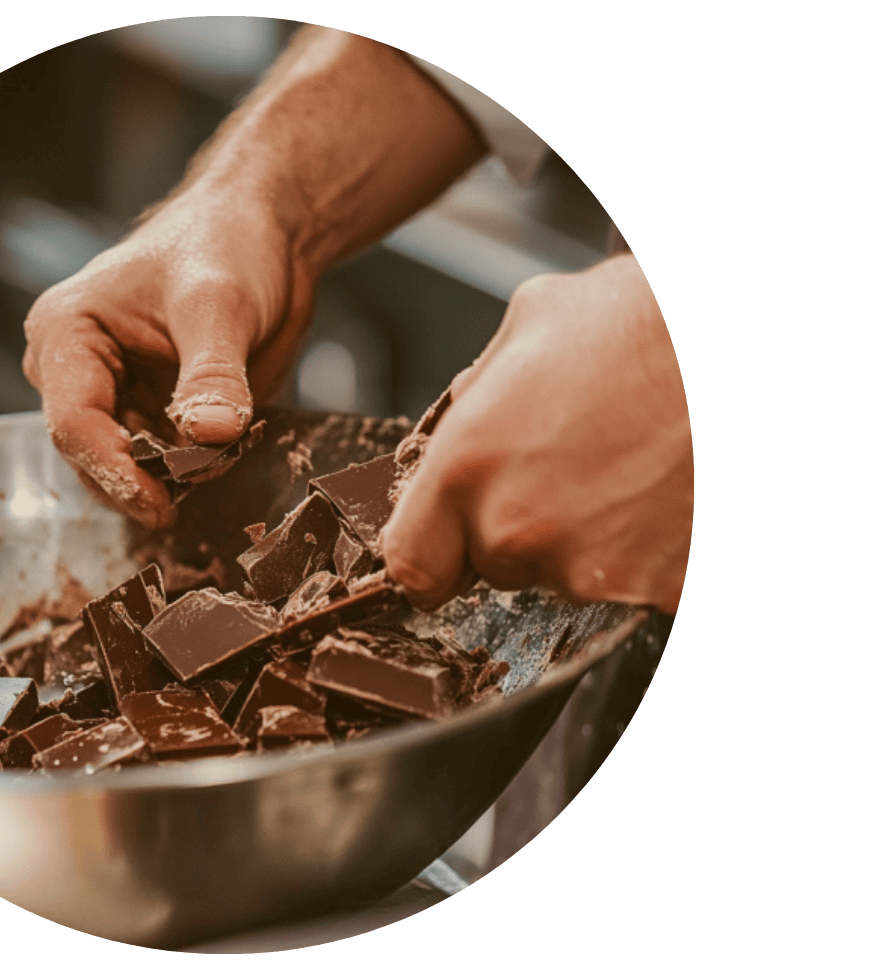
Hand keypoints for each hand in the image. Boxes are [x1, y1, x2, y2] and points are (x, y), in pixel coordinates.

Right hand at [22, 26, 484, 528]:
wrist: (267, 233)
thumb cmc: (227, 243)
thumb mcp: (220, 305)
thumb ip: (213, 374)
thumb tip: (212, 435)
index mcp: (67, 331)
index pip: (72, 421)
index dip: (113, 471)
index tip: (159, 505)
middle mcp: (77, 369)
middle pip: (90, 455)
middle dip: (141, 480)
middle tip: (196, 492)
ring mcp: (113, 395)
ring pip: (124, 468)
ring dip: (170, 479)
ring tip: (219, 463)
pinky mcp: (149, 414)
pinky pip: (160, 463)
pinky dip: (191, 472)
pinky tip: (223, 459)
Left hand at [381, 254, 692, 613]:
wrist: (755, 350)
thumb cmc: (651, 323)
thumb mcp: (533, 322)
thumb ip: (476, 389)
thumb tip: (462, 415)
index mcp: (469, 466)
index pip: (412, 564)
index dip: (432, 549)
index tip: (449, 536)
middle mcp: (519, 529)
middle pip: (491, 566)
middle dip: (516, 527)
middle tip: (568, 468)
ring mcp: (589, 569)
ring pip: (559, 578)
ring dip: (580, 541)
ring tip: (625, 472)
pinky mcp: (654, 593)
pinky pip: (627, 588)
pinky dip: (642, 557)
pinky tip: (661, 501)